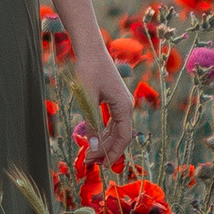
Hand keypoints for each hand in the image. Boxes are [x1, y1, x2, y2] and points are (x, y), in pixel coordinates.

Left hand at [76, 49, 136, 168]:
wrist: (90, 49)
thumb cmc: (89, 70)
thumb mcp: (87, 99)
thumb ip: (91, 123)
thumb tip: (93, 147)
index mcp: (124, 106)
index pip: (123, 137)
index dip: (113, 152)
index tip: (102, 164)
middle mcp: (126, 105)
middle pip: (120, 135)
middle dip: (106, 149)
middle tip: (89, 160)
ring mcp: (120, 102)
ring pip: (116, 129)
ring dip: (104, 141)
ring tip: (89, 152)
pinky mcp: (113, 98)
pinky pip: (111, 120)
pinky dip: (103, 131)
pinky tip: (93, 138)